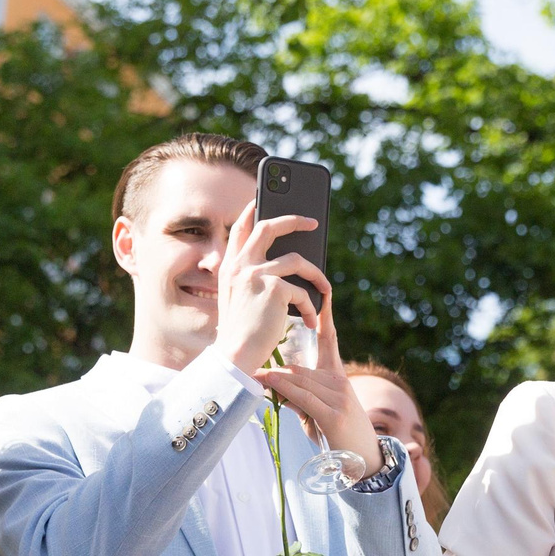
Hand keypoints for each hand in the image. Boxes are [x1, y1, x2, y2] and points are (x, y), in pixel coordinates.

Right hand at [214, 200, 329, 376]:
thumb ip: (253, 277)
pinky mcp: (273, 289)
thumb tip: (288, 262)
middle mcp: (240, 265)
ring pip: (298, 260)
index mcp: (229, 267)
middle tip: (313, 221)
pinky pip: (302, 291)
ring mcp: (255, 274)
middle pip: (270, 227)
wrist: (235, 356)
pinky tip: (311, 321)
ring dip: (317, 275)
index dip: (253, 210)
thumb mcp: (239, 298)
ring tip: (325, 288)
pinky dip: (311, 308)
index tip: (263, 199)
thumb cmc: (242, 333)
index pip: (240, 228)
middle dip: (294, 220)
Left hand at [255, 294, 382, 474]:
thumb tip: (276, 387)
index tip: (323, 293)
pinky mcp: (333, 413)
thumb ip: (299, 397)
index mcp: (338, 376)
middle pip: (299, 367)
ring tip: (252, 376)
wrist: (364, 462)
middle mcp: (340, 381)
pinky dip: (283, 389)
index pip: (329, 340)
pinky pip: (303, 396)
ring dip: (273, 380)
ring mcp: (338, 396)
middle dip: (273, 369)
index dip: (325, 316)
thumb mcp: (317, 413)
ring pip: (298, 380)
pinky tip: (269, 383)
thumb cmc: (339, 437)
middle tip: (249, 365)